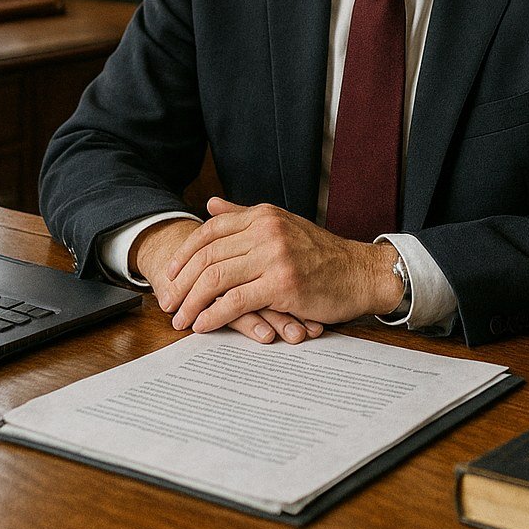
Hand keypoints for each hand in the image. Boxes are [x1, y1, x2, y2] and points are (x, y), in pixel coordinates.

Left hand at [162, 197, 403, 336]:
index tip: (170, 277)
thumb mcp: (282, 225)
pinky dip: (214, 315)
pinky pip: (236, 301)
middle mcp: (266, 230)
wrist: (360, 273)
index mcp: (263, 215)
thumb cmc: (322, 255)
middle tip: (167, 303)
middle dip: (182, 283)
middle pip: (208, 256)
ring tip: (180, 320)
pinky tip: (203, 325)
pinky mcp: (282, 284)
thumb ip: (244, 215)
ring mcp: (275, 256)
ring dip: (192, 302)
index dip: (184, 255)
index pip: (210, 231)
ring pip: (216, 278)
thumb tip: (211, 204)